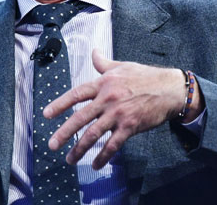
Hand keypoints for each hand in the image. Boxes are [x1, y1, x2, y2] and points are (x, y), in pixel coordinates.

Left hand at [44, 49, 200, 169]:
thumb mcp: (122, 66)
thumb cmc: (145, 76)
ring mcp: (118, 113)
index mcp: (103, 83)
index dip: (60, 104)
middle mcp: (107, 98)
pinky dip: (103, 156)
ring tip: (70, 159)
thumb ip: (103, 62)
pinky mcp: (130, 126)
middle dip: (64, 133)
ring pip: (93, 134)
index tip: (46, 114)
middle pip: (80, 118)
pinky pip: (113, 145)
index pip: (76, 94)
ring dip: (80, 149)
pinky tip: (96, 164)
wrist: (170, 88)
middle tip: (52, 145)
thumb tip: (93, 52)